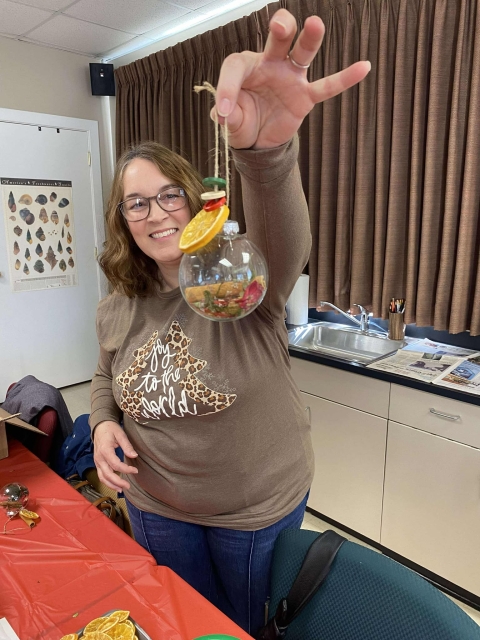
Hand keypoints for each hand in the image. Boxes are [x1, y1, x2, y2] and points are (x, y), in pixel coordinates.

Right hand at [93, 420, 137, 491]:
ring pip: (102, 477)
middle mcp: (99, 458)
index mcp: (105, 450)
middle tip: (128, 486)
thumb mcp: (120, 434)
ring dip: (111, 485)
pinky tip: (115, 485)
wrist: (99, 426)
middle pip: (107, 474)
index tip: (135, 470)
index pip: (115, 464)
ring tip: (122, 490)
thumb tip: (134, 456)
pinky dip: (107, 482)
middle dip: (118, 482)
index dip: (126, 469)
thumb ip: (127, 445)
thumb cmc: (110, 429)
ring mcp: (97, 461)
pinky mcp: (97, 463)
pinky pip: (101, 475)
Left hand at [215, 9, 370, 149]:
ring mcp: (291, 77)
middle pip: (278, 38)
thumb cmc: (242, 122)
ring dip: (309, 39)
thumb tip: (226, 114)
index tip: (225, 111)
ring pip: (302, 52)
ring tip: (315, 24)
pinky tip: (363, 66)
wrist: (257, 142)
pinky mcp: (305, 96)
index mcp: (246, 67)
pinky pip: (327, 86)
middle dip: (280, 28)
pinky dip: (344, 78)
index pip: (236, 65)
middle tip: (278, 26)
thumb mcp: (229, 121)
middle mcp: (270, 64)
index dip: (228, 86)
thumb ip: (228, 115)